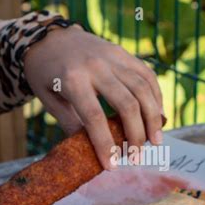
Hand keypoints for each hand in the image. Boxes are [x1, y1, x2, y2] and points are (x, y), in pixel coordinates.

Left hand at [24, 26, 163, 169]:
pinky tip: (158, 116)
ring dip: (153, 118)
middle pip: (127, 104)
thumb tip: (92, 150)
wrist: (49, 37)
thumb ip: (70, 122)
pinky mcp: (124, 53)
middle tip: (136, 157)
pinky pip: (147, 75)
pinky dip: (156, 97)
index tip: (112, 166)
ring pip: (143, 89)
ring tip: (155, 141)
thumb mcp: (49, 100)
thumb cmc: (46, 74)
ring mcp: (113, 57)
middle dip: (135, 135)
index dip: (105, 144)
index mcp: (72, 79)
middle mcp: (96, 66)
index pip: (94, 117)